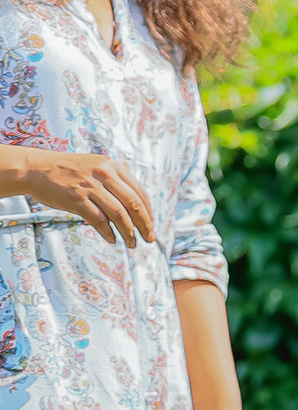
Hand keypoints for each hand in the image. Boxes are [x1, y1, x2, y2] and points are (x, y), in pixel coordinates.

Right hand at [7, 150, 153, 246]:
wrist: (35, 169)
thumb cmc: (67, 170)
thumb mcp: (95, 166)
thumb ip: (115, 179)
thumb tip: (136, 204)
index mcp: (113, 166)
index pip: (139, 192)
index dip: (148, 211)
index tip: (151, 225)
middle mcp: (104, 174)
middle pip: (133, 204)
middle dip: (144, 224)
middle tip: (149, 238)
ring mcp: (90, 186)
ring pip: (118, 214)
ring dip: (128, 232)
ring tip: (132, 243)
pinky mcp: (76, 199)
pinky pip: (98, 220)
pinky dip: (108, 232)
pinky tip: (112, 239)